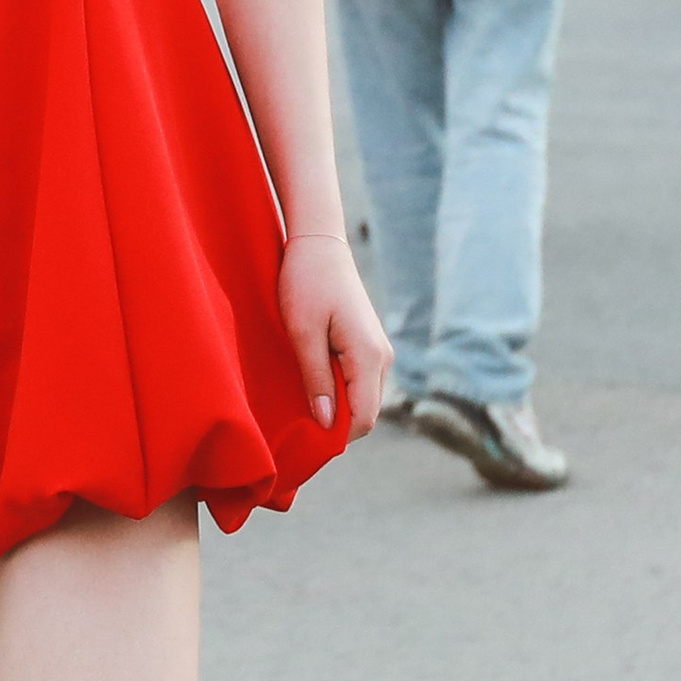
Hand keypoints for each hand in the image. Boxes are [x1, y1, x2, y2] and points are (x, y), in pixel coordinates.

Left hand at [278, 232, 391, 435]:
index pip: (364, 417)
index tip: (305, 436)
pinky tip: (313, 380)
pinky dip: (339, 390)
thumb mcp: (302, 334)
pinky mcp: (369, 345)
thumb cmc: (305, 283)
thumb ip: (316, 379)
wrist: (318, 244)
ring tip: (303, 397)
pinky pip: (359, 382)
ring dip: (337, 406)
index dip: (337, 435)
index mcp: (368, 356)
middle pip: (366, 412)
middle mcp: (382, 357)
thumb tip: (327, 424)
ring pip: (363, 398)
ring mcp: (379, 350)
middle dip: (336, 423)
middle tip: (298, 420)